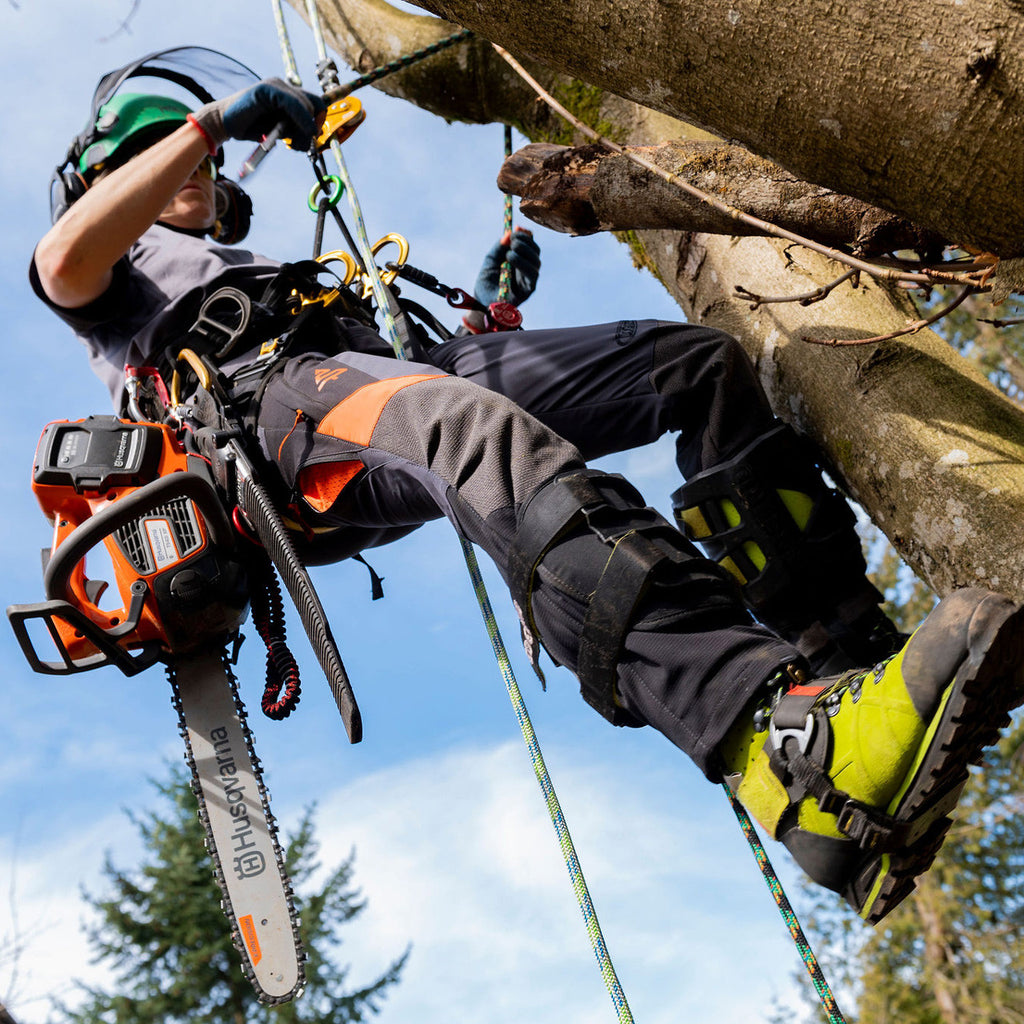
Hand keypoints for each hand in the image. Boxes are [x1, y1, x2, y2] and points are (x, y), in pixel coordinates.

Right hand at [193, 78, 324, 150]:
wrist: (225, 124)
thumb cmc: (252, 128)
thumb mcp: (281, 130)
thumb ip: (297, 128)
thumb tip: (316, 133)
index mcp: (290, 96)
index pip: (318, 102)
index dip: (323, 117)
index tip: (319, 134)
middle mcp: (286, 87)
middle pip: (317, 104)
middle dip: (314, 127)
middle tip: (300, 144)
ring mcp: (277, 85)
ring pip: (307, 106)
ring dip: (304, 129)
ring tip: (289, 143)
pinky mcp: (267, 89)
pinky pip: (293, 103)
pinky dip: (299, 119)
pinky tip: (288, 135)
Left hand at [473, 227, 540, 306]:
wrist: (481, 301)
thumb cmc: (486, 282)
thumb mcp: (491, 259)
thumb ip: (499, 247)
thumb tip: (508, 234)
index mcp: (521, 261)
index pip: (530, 245)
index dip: (526, 236)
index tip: (516, 229)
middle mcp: (527, 269)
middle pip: (535, 252)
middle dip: (526, 242)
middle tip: (512, 240)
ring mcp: (529, 280)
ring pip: (536, 262)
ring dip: (524, 252)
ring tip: (509, 251)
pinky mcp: (528, 290)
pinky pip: (532, 275)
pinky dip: (523, 264)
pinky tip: (510, 259)